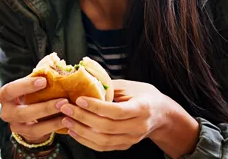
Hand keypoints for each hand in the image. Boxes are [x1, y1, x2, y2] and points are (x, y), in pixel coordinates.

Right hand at [0, 76, 67, 143]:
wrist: (27, 116)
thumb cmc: (30, 94)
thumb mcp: (30, 85)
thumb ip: (38, 76)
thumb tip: (53, 63)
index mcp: (4, 95)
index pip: (10, 90)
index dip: (26, 86)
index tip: (44, 81)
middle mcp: (6, 112)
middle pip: (22, 113)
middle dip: (44, 107)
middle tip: (62, 100)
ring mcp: (15, 126)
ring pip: (32, 126)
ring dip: (51, 119)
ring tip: (67, 112)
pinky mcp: (25, 135)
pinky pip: (40, 133)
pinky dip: (53, 126)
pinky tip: (65, 120)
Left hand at [59, 79, 197, 156]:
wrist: (162, 115)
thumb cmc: (144, 95)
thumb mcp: (131, 86)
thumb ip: (109, 86)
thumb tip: (84, 80)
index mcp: (142, 109)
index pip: (116, 111)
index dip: (96, 107)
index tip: (79, 99)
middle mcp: (138, 127)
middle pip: (107, 127)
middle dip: (83, 118)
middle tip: (65, 108)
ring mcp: (132, 139)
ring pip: (104, 140)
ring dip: (81, 131)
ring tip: (65, 120)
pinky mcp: (125, 146)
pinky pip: (103, 147)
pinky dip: (86, 141)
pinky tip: (73, 131)